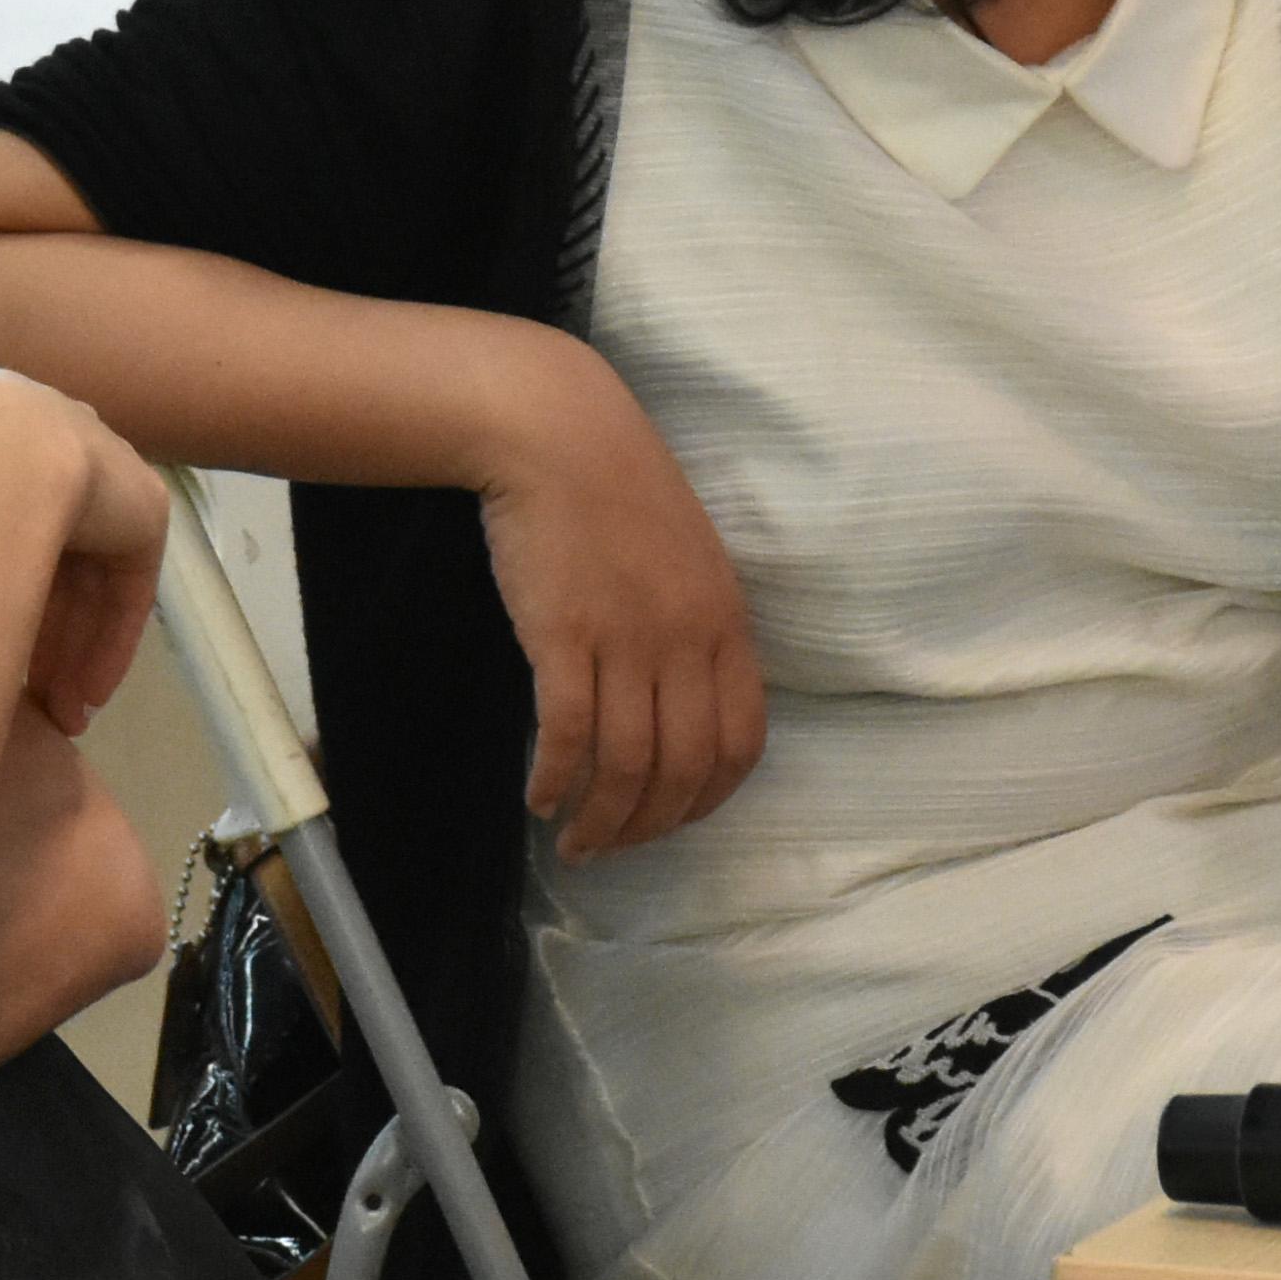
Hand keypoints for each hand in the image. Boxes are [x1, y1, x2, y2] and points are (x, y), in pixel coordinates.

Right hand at [16, 379, 170, 735]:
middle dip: (46, 644)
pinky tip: (87, 696)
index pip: (16, 530)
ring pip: (92, 584)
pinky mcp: (145, 508)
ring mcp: (109, 475)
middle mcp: (63, 449)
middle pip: (59, 565)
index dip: (4, 599)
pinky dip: (108, 644)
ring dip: (74, 656)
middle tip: (35, 706)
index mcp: (7, 439)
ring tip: (61, 717)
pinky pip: (127, 586)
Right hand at [472, 341, 761, 860]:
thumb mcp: (686, 558)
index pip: (741, 743)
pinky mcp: (564, 635)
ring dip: (601, 821)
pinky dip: (556, 780)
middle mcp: (688, 640)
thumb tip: (678, 701)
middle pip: (683, 768)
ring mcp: (628, 639)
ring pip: (627, 765)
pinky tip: (539, 797)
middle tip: (611, 848)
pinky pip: (569, 735)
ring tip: (574, 841)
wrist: (556, 431)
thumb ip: (695, 626)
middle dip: (649, 826)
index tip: (671, 821)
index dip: (707, 798)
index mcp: (727, 623)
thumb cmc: (616, 488)